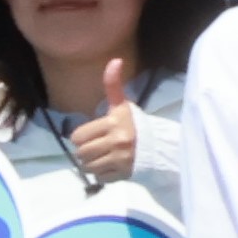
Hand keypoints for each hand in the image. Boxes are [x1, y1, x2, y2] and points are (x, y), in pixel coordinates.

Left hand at [68, 57, 139, 184]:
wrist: (159, 147)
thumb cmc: (135, 125)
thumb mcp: (122, 106)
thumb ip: (113, 85)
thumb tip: (115, 60)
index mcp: (113, 123)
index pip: (78, 136)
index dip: (82, 137)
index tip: (92, 135)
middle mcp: (117, 142)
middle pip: (81, 153)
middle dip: (86, 151)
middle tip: (97, 147)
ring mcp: (121, 160)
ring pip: (88, 166)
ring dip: (92, 164)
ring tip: (103, 157)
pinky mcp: (125, 174)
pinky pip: (100, 178)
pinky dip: (102, 174)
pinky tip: (111, 167)